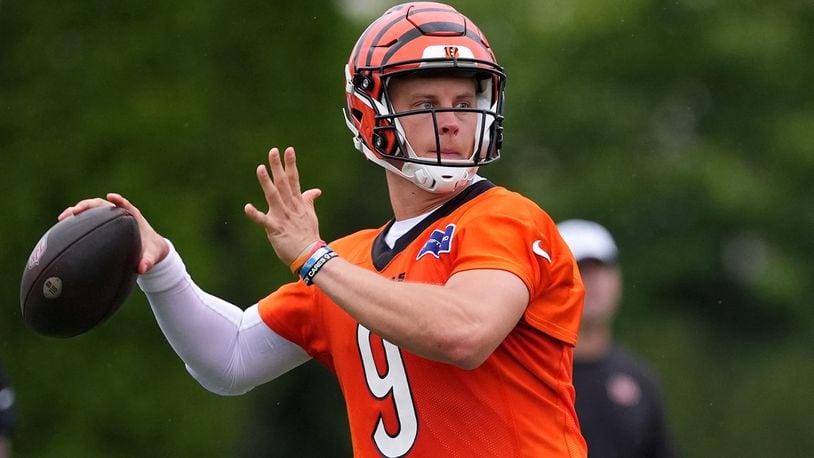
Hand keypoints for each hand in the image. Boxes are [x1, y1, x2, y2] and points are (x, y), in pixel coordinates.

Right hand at [58, 193, 169, 273]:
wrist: (150, 250)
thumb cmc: (152, 251)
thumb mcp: (152, 257)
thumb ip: (148, 262)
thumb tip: (141, 269)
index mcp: (134, 218)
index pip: (126, 205)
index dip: (119, 200)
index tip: (111, 197)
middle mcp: (119, 214)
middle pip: (102, 205)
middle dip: (88, 205)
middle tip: (74, 211)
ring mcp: (109, 218)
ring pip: (92, 210)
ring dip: (77, 211)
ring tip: (62, 218)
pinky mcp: (103, 224)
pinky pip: (88, 219)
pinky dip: (77, 221)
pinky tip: (63, 227)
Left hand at [244, 147, 322, 265]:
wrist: (310, 254)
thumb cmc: (309, 235)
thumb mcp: (310, 215)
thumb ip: (309, 200)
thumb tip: (316, 190)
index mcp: (298, 203)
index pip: (294, 180)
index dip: (291, 164)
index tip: (288, 150)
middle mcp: (290, 207)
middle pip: (283, 183)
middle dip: (278, 167)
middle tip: (273, 151)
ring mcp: (282, 217)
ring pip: (274, 196)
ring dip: (267, 183)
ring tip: (260, 169)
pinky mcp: (275, 229)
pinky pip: (263, 221)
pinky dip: (255, 214)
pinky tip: (247, 207)